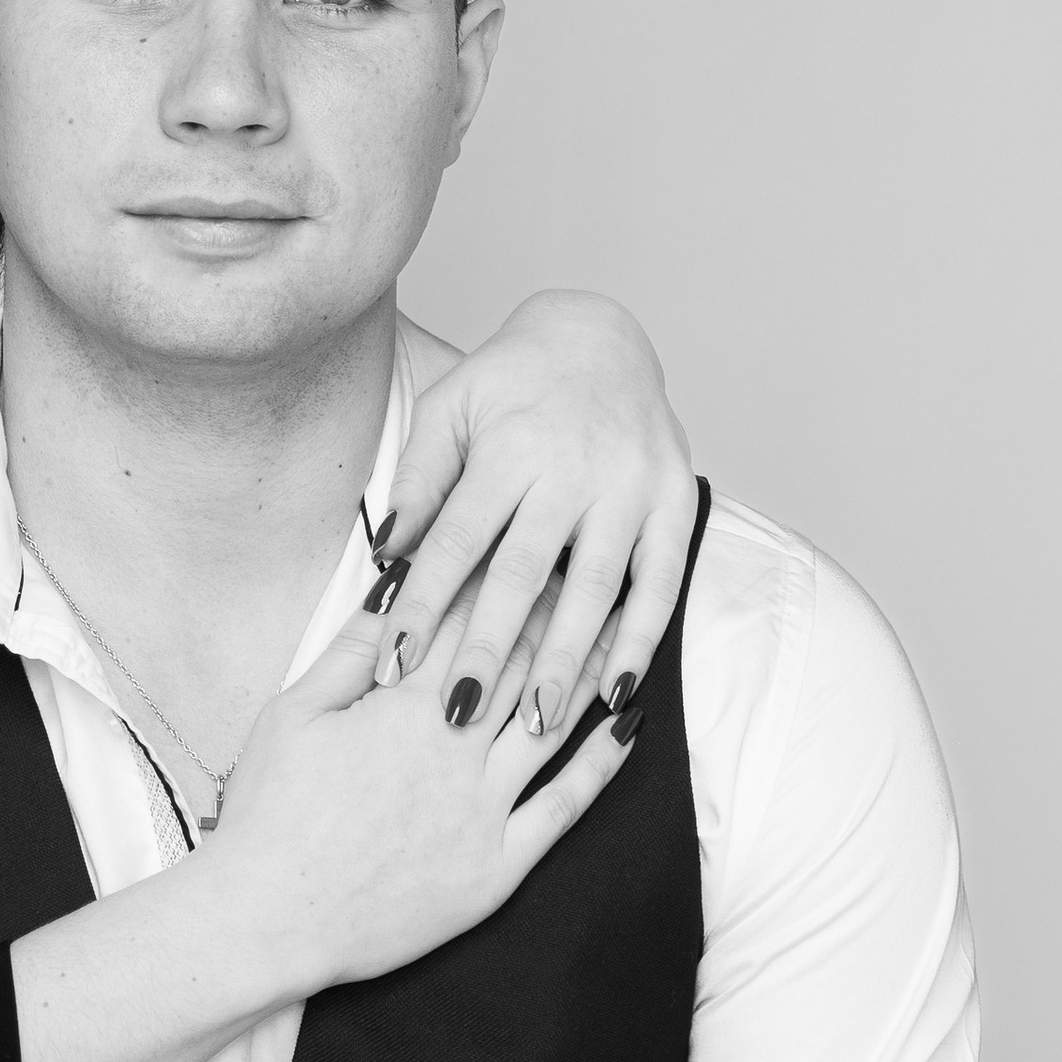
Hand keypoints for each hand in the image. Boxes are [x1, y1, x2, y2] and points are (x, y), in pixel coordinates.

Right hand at [203, 564, 634, 1001]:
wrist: (269, 920)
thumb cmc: (269, 817)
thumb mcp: (291, 715)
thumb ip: (350, 652)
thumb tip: (395, 589)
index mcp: (405, 708)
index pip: (469, 622)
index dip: (500, 575)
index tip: (524, 540)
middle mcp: (456, 752)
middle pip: (520, 664)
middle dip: (553, 609)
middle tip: (581, 567)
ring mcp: (484, 811)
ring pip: (552, 724)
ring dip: (587, 671)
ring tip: (616, 628)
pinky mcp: (497, 867)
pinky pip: (564, 807)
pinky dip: (601, 764)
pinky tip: (625, 727)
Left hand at [383, 291, 697, 730]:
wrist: (600, 337)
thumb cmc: (511, 384)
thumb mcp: (451, 409)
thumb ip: (419, 480)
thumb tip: (386, 554)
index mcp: (512, 446)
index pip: (457, 540)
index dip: (423, 606)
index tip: (392, 665)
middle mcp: (576, 469)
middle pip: (524, 575)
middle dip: (488, 650)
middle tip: (458, 718)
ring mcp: (633, 488)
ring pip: (596, 589)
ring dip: (566, 662)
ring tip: (536, 724)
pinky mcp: (675, 503)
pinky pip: (661, 584)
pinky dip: (640, 640)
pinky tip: (616, 692)